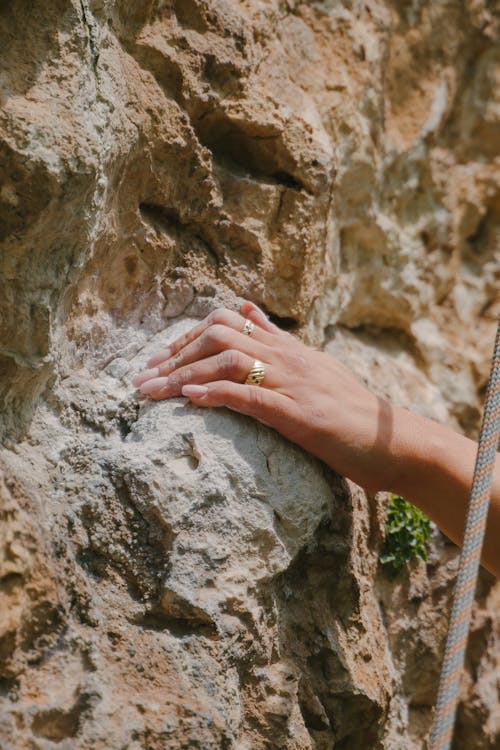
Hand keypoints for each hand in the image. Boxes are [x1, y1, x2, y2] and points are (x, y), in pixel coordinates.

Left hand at [132, 301, 391, 491]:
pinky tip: (190, 398)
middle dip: (174, 354)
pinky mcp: (300, 414)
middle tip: (141, 379)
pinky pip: (252, 395)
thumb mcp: (313, 365)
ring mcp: (294, 383)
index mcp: (287, 348)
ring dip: (182, 374)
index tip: (159, 360)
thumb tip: (247, 308)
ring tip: (150, 392)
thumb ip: (278, 338)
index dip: (187, 337)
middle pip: (219, 334)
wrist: (392, 440)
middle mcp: (287, 358)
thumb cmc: (350, 410)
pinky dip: (217, 392)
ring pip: (229, 360)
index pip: (228, 322)